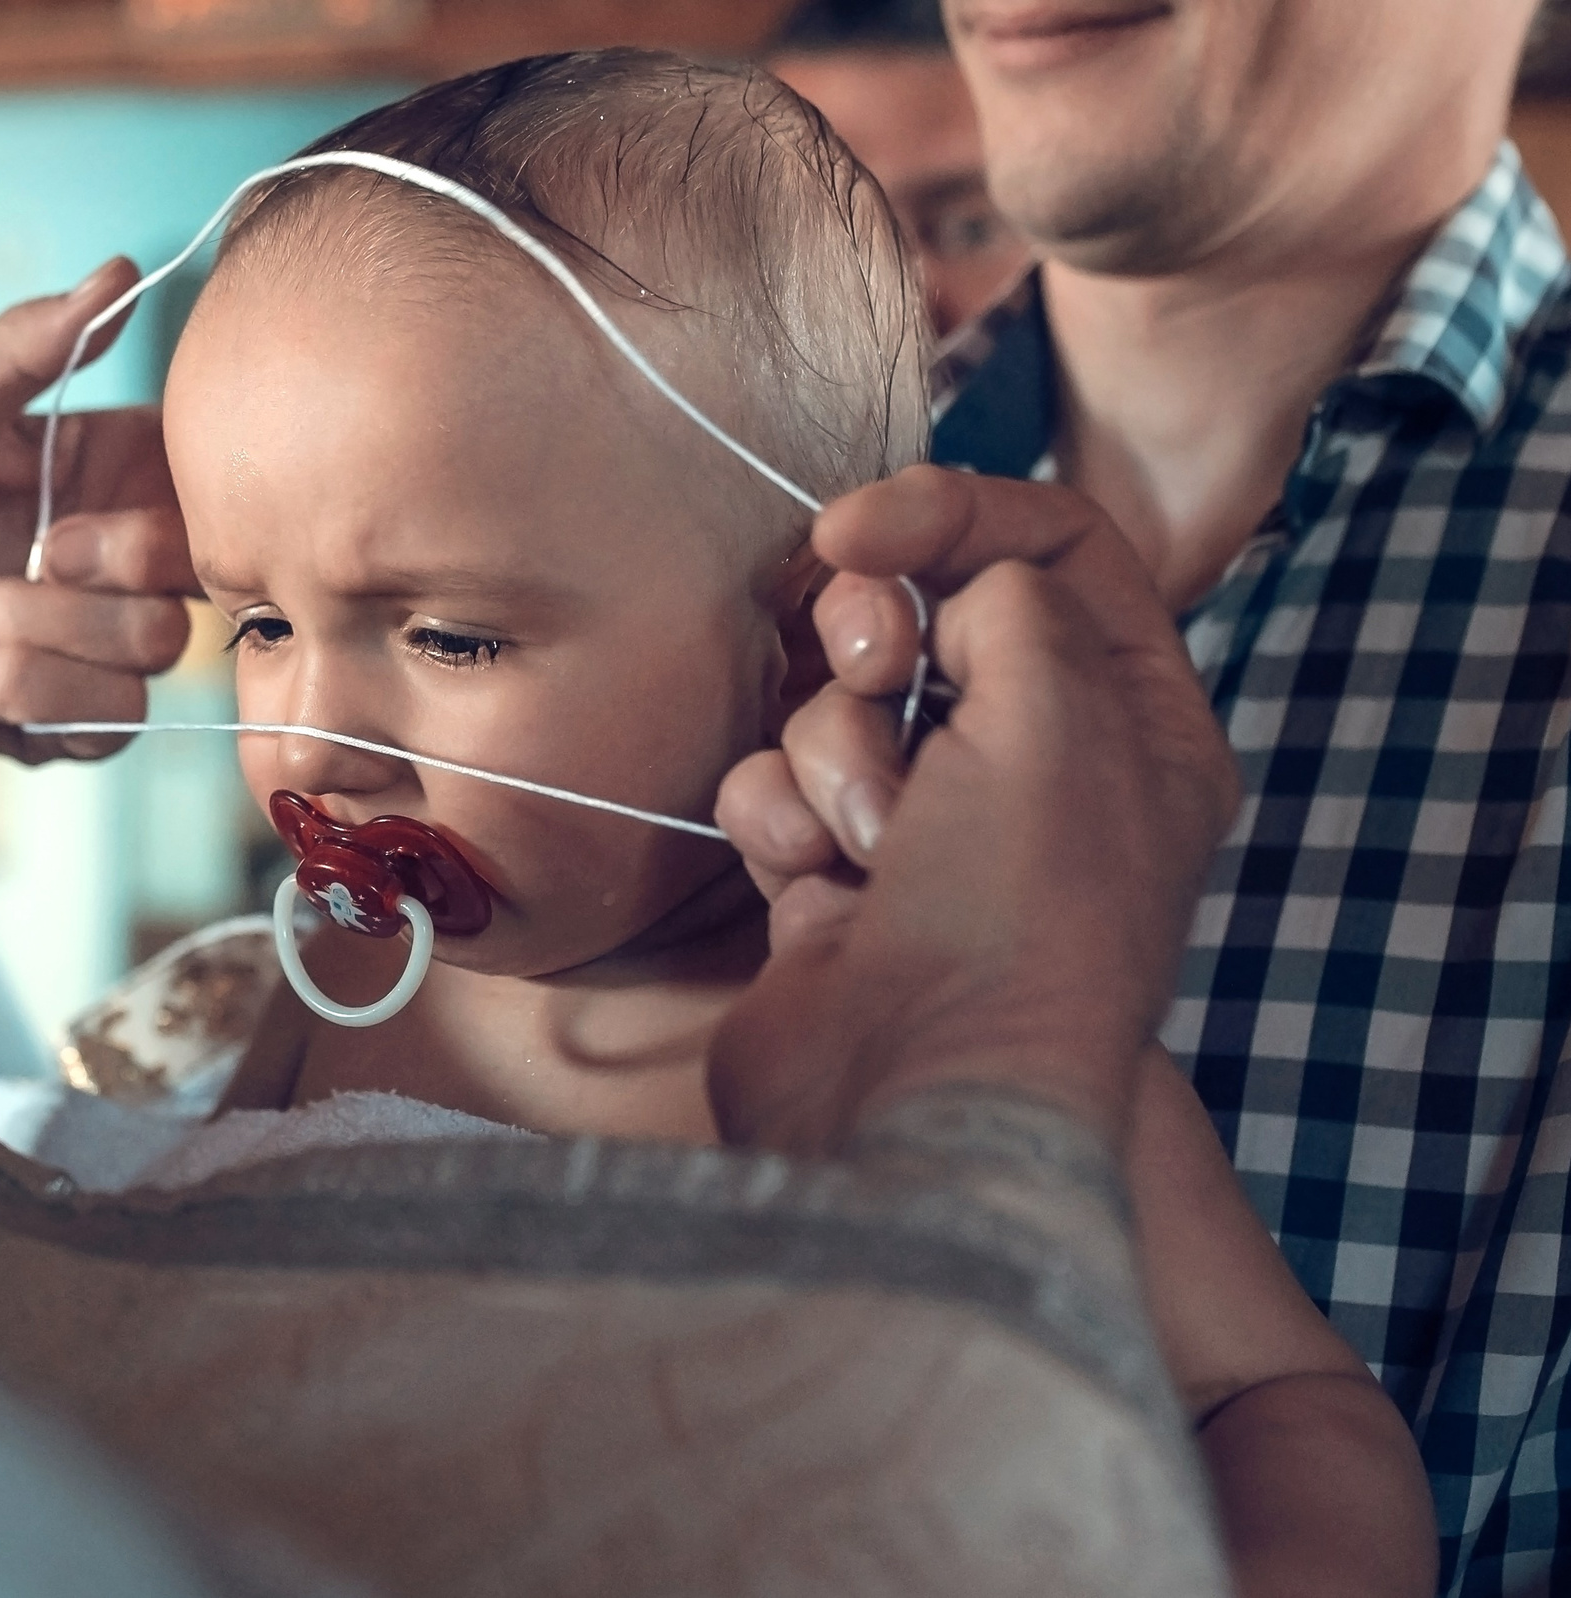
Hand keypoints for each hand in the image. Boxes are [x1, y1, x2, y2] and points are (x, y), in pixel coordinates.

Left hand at [0, 259, 197, 774]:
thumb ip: (22, 348)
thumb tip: (121, 272)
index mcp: (86, 478)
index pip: (188, 477)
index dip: (177, 484)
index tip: (98, 486)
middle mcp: (101, 566)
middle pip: (191, 567)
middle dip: (113, 560)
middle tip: (33, 551)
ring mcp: (85, 648)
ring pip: (154, 645)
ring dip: (41, 629)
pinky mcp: (61, 723)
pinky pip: (108, 716)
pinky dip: (26, 689)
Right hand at [708, 466, 1239, 1154]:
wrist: (914, 1096)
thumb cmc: (1014, 916)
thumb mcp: (1059, 713)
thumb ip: (1008, 594)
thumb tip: (944, 588)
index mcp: (1136, 722)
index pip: (1054, 547)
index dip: (952, 511)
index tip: (856, 526)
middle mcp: (1040, 766)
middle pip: (926, 612)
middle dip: (873, 637)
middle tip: (871, 674)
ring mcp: (930, 826)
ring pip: (834, 702)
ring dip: (832, 757)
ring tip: (864, 844)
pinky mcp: (829, 877)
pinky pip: (774, 786)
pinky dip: (780, 823)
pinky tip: (813, 891)